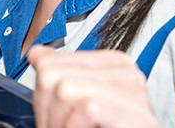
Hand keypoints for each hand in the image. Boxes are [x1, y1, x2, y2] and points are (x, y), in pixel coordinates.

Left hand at [27, 45, 157, 127]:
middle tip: (58, 126)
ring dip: (59, 120)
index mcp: (111, 64)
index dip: (41, 93)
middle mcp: (126, 75)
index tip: (50, 112)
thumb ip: (58, 75)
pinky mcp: (137, 116)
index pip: (52, 61)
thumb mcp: (73, 102)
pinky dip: (74, 126)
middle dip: (47, 108)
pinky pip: (88, 108)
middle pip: (54, 73)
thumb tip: (37, 53)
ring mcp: (135, 94)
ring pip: (67, 88)